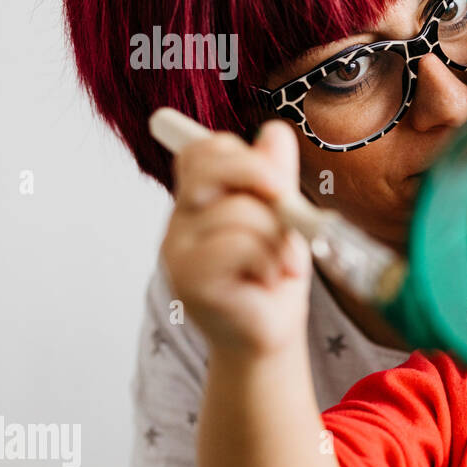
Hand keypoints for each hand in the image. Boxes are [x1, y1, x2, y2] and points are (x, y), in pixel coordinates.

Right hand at [160, 120, 311, 356]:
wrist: (270, 334)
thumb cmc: (273, 276)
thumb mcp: (281, 219)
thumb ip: (274, 178)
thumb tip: (274, 132)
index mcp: (199, 202)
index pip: (201, 151)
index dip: (242, 156)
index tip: (275, 184)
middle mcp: (180, 223)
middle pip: (212, 166)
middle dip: (263, 179)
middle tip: (288, 208)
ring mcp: (178, 253)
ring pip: (240, 212)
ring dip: (278, 238)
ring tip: (279, 266)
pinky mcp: (190, 281)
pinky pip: (240, 247)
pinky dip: (269, 261)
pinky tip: (269, 282)